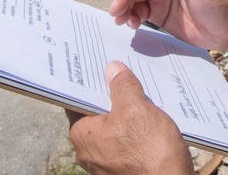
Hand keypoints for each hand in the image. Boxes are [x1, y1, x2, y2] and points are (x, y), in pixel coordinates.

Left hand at [67, 62, 192, 174]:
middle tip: (123, 73)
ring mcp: (107, 161)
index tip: (96, 64)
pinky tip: (150, 117)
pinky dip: (135, 128)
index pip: (77, 100)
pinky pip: (126, 140)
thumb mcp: (136, 109)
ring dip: (126, 111)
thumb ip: (122, 87)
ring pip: (113, 126)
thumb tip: (112, 70)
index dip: (88, 80)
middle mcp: (89, 151)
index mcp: (83, 135)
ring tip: (141, 92)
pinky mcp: (124, 167)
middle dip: (111, 94)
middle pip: (96, 112)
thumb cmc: (150, 152)